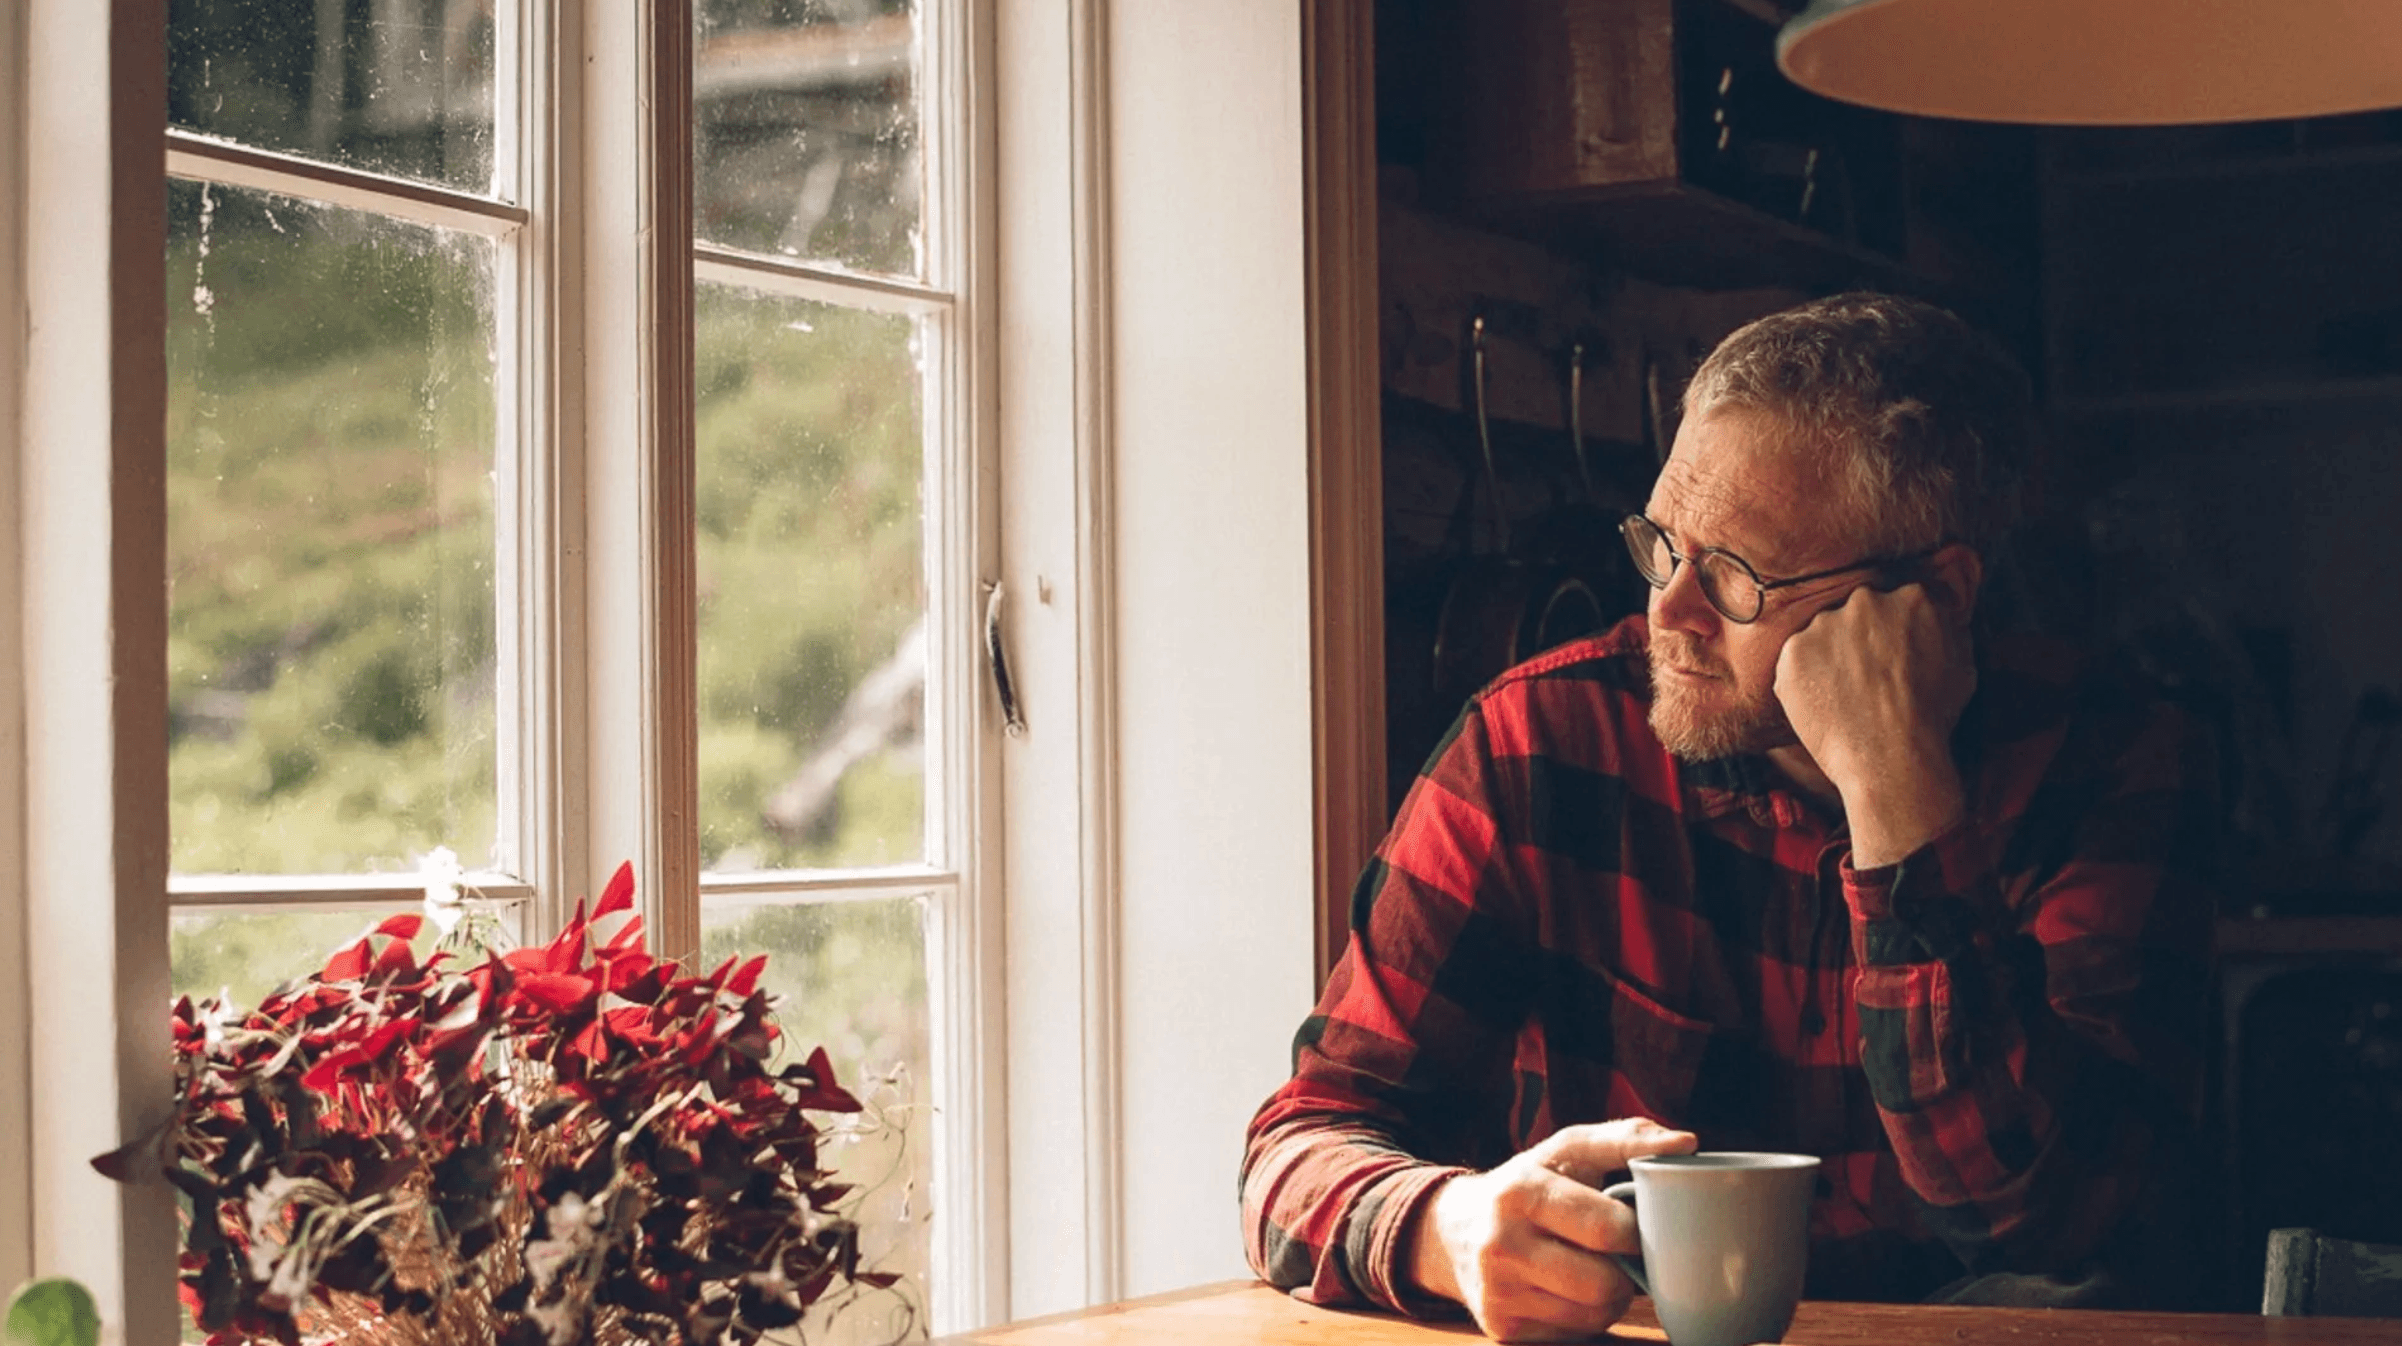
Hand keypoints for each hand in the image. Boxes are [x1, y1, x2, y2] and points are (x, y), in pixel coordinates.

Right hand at [1407, 1118, 1696, 1340]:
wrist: (1454, 1231)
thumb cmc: (1527, 1183)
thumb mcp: (1565, 1150)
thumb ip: (1624, 1140)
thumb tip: (1685, 1144)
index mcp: (1520, 1192)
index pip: (1605, 1229)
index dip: (1637, 1234)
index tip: (1639, 1226)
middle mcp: (1501, 1245)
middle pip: (1602, 1284)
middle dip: (1626, 1272)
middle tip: (1623, 1256)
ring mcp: (1499, 1293)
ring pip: (1592, 1315)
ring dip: (1610, 1298)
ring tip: (1598, 1270)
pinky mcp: (1503, 1329)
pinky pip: (1573, 1334)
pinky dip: (1584, 1316)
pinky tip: (1571, 1291)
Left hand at [1773, 579, 1974, 866]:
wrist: (1891, 757)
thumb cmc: (1932, 717)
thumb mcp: (1962, 663)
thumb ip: (1945, 626)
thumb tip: (1935, 612)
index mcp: (1912, 598)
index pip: (1897, 604)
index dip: (1892, 634)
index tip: (1890, 658)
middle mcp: (1865, 601)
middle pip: (1857, 614)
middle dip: (1859, 640)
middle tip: (1866, 679)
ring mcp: (1825, 625)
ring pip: (1823, 635)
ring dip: (1830, 658)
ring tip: (1845, 697)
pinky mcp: (1793, 652)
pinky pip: (1796, 661)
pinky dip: (1805, 680)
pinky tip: (1825, 704)